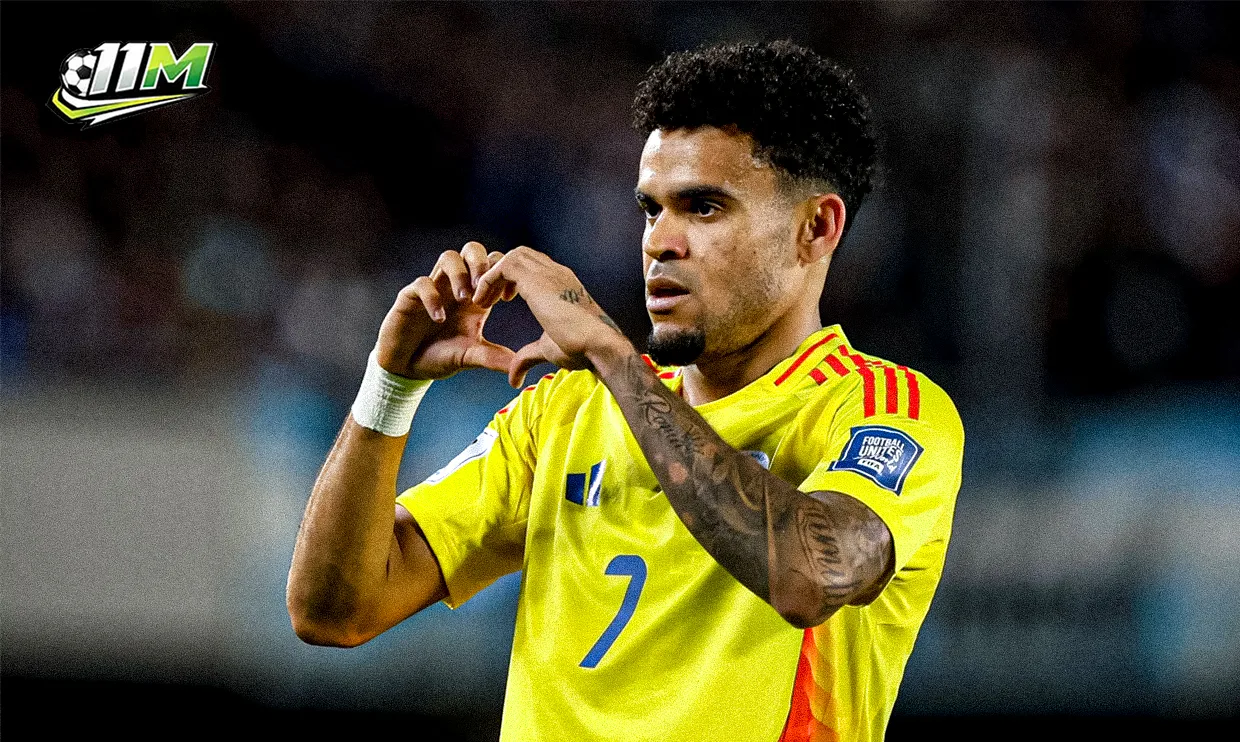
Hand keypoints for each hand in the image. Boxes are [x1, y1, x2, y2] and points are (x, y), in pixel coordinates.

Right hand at [374, 242, 517, 379]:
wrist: (408, 368)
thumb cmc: (440, 357)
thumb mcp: (470, 357)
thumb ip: (493, 358)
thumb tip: (518, 366)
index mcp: (475, 296)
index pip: (493, 265)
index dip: (503, 274)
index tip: (508, 298)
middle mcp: (455, 286)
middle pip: (472, 250)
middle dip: (481, 263)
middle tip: (484, 288)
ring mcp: (434, 288)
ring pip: (448, 257)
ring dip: (460, 273)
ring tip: (465, 299)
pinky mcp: (410, 297)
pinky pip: (422, 283)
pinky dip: (433, 297)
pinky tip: (440, 319)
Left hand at [472, 246, 630, 386]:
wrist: (598, 346)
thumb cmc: (582, 350)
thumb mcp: (548, 350)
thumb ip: (527, 356)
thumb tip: (513, 378)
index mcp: (563, 285)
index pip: (534, 266)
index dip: (514, 279)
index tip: (503, 300)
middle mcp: (557, 274)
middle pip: (522, 256)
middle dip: (501, 273)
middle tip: (490, 298)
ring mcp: (549, 273)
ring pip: (512, 256)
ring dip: (493, 274)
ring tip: (483, 299)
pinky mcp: (538, 279)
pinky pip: (504, 265)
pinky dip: (489, 279)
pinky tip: (483, 301)